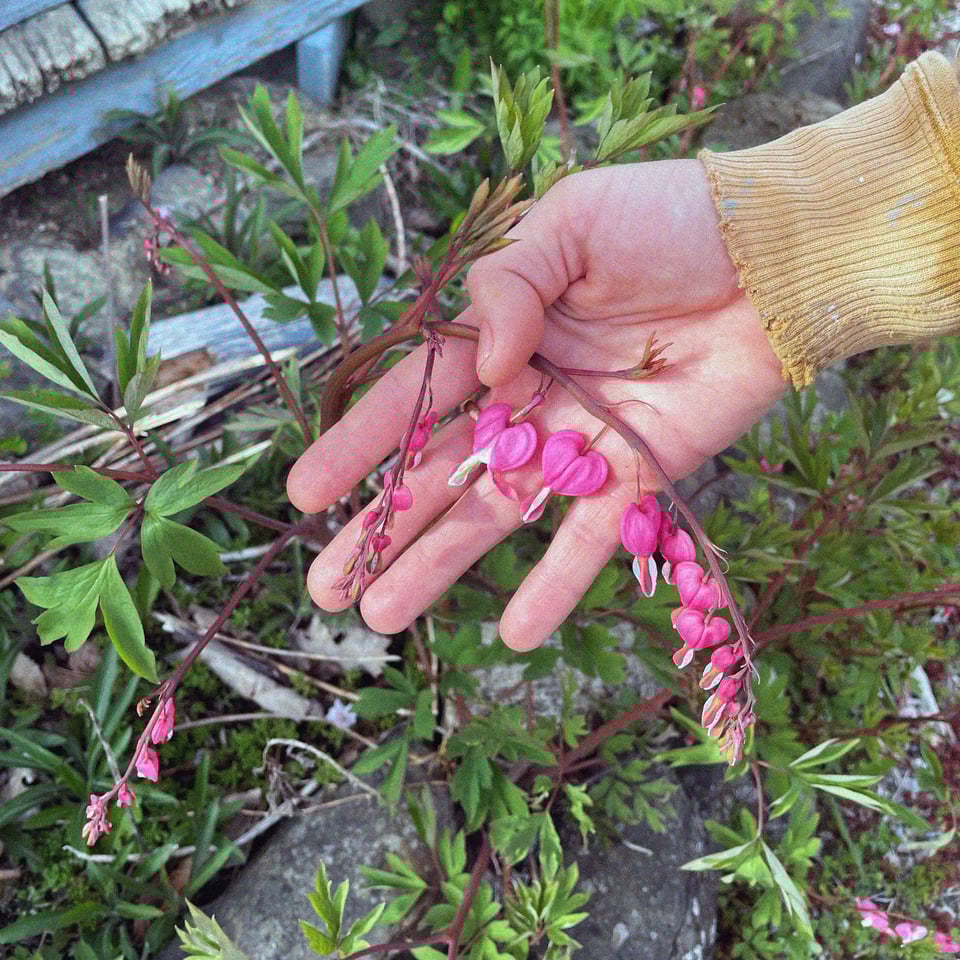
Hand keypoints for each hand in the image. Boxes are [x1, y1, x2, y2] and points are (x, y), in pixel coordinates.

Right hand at [287, 160, 785, 649]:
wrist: (776, 253)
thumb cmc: (669, 221)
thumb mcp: (570, 222)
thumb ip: (508, 284)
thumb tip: (485, 365)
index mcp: (502, 336)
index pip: (413, 399)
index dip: (360, 447)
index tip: (306, 495)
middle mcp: (529, 399)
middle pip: (440, 474)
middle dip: (383, 528)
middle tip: (327, 586)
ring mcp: (580, 444)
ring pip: (497, 516)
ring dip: (441, 567)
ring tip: (385, 615)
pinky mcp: (640, 474)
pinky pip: (593, 539)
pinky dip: (556, 586)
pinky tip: (513, 633)